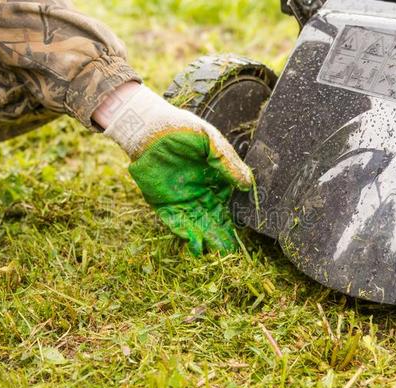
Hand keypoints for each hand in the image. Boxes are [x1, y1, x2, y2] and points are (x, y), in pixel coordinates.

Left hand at [94, 83, 252, 254]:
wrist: (147, 128)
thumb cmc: (180, 129)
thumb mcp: (210, 141)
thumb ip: (227, 162)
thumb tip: (247, 183)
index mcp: (212, 176)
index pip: (228, 200)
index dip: (236, 214)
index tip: (245, 228)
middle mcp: (199, 190)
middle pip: (214, 216)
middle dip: (223, 233)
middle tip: (234, 250)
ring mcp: (181, 198)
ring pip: (198, 222)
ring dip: (208, 237)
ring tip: (219, 252)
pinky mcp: (163, 203)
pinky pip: (176, 221)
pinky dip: (186, 233)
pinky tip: (196, 246)